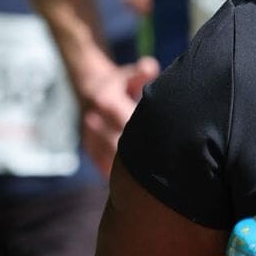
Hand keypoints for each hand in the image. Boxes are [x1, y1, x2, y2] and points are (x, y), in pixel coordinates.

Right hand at [79, 57, 160, 174]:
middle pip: (121, 146)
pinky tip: (138, 187)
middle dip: (142, 158)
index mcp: (106, 102)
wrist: (89, 88)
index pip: (127, 122)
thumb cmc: (118, 82)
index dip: (147, 136)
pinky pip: (104, 168)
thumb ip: (141, 72)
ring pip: (112, 161)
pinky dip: (120, 178)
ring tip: (155, 181)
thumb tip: (150, 67)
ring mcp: (89, 138)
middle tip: (167, 168)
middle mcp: (94, 122)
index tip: (167, 146)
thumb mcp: (129, 73)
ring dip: (131, 172)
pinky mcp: (89, 150)